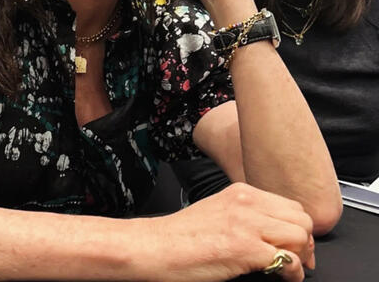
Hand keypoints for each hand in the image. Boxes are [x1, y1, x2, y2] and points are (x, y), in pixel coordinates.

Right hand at [139, 183, 312, 281]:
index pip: (290, 204)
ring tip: (288, 270)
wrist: (158, 246)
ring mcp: (247, 224)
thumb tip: (271, 229)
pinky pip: (288, 259)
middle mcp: (246, 202)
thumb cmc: (182, 235)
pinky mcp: (245, 249)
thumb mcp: (217, 210)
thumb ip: (244, 213)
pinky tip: (280, 277)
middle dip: (305, 242)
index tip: (295, 246)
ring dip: (301, 257)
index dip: (298, 228)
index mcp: (240, 191)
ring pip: (301, 236)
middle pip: (301, 218)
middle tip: (297, 260)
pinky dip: (291, 273)